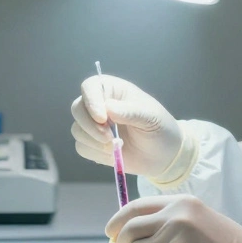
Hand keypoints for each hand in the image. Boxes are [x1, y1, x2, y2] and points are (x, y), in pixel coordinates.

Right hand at [70, 75, 184, 178]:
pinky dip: (96, 153)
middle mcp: (99, 105)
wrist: (164, 155)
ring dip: (95, 142)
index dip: (91, 101)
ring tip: (118, 146)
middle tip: (110, 137)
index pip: (90, 87)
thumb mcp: (151, 117)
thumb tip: (108, 108)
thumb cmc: (160, 128)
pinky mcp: (93, 144)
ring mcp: (94, 126)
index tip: (103, 119)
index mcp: (113, 90)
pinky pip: (82, 148)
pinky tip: (113, 153)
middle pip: (77, 109)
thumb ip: (131, 111)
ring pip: (77, 130)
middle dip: (91, 126)